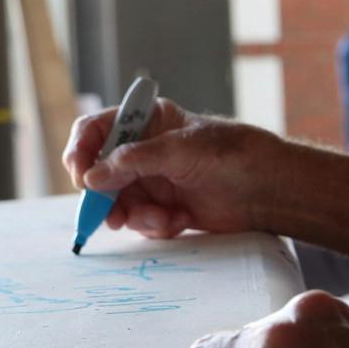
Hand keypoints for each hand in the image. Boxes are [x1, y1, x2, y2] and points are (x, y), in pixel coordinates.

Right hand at [62, 99, 283, 239]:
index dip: (81, 151)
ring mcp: (152, 180)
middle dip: (104, 197)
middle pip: (99, 173)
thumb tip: (91, 178)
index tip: (81, 175)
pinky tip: (180, 221)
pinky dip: (154, 225)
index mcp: (147, 121)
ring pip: (117, 203)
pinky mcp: (163, 207)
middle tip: (112, 216)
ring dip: (134, 216)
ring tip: (163, 218)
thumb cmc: (232, 156)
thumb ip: (134, 162)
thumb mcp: (180, 150)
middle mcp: (144, 150)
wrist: (267, 190)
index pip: (96, 130)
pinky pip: (140, 221)